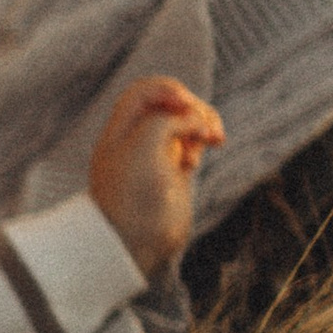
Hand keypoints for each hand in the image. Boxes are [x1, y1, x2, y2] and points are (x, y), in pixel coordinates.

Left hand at [88, 75, 223, 277]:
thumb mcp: (142, 145)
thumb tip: (193, 121)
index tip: (186, 106)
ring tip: (212, 141)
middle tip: (205, 129)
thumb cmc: (133, 195)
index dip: (170, 90)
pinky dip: (201, 143)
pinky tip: (195, 163)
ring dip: (202, 125)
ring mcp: (157, 155)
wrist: (135, 243)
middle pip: (171, 103)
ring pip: (185, 122)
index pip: (145, 91)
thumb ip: (165, 119)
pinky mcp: (174, 172)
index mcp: (120, 130)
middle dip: (193, 109)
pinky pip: (192, 143)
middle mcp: (137, 139)